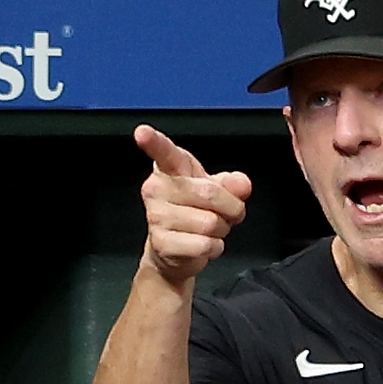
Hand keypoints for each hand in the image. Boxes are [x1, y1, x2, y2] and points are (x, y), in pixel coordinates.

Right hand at [132, 124, 248, 288]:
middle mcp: (156, 189)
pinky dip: (214, 248)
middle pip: (209, 194)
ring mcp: (156, 216)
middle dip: (230, 208)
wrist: (175, 250)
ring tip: (209, 230)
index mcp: (170, 169)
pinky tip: (202, 244)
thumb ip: (233, 183)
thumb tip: (241, 185)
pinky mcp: (162, 243)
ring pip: (210, 223)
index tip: (142, 132)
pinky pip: (204, 245)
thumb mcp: (218, 191)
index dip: (153, 141)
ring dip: (221, 231)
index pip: (163, 152)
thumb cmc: (195, 212)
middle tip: (225, 213)